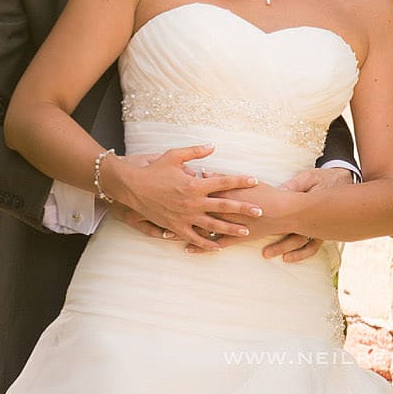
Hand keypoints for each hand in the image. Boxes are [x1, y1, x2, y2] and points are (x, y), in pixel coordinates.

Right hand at [102, 144, 261, 253]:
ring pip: (214, 225)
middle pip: (224, 205)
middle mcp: (193, 201)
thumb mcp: (173, 155)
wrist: (132, 186)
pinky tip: (219, 247)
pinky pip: (195, 238)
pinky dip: (208, 243)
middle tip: (260, 211)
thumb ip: (195, 152)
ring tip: (246, 231)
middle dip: (244, 208)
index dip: (240, 180)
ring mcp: (185, 216)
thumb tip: (213, 146)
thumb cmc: (153, 170)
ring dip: (231, 228)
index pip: (223, 181)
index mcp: (194, 184)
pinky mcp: (176, 226)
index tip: (255, 180)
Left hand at [258, 166, 355, 261]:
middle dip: (280, 245)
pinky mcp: (322, 231)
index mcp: (310, 205)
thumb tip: (280, 192)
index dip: (274, 221)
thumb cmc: (322, 178)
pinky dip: (302, 253)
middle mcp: (315, 220)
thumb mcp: (308, 178)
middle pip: (297, 235)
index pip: (291, 214)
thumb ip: (294, 185)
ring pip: (303, 243)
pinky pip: (313, 246)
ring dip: (287, 250)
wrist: (343, 181)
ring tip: (269, 255)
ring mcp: (319, 227)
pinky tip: (288, 258)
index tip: (259, 225)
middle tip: (264, 252)